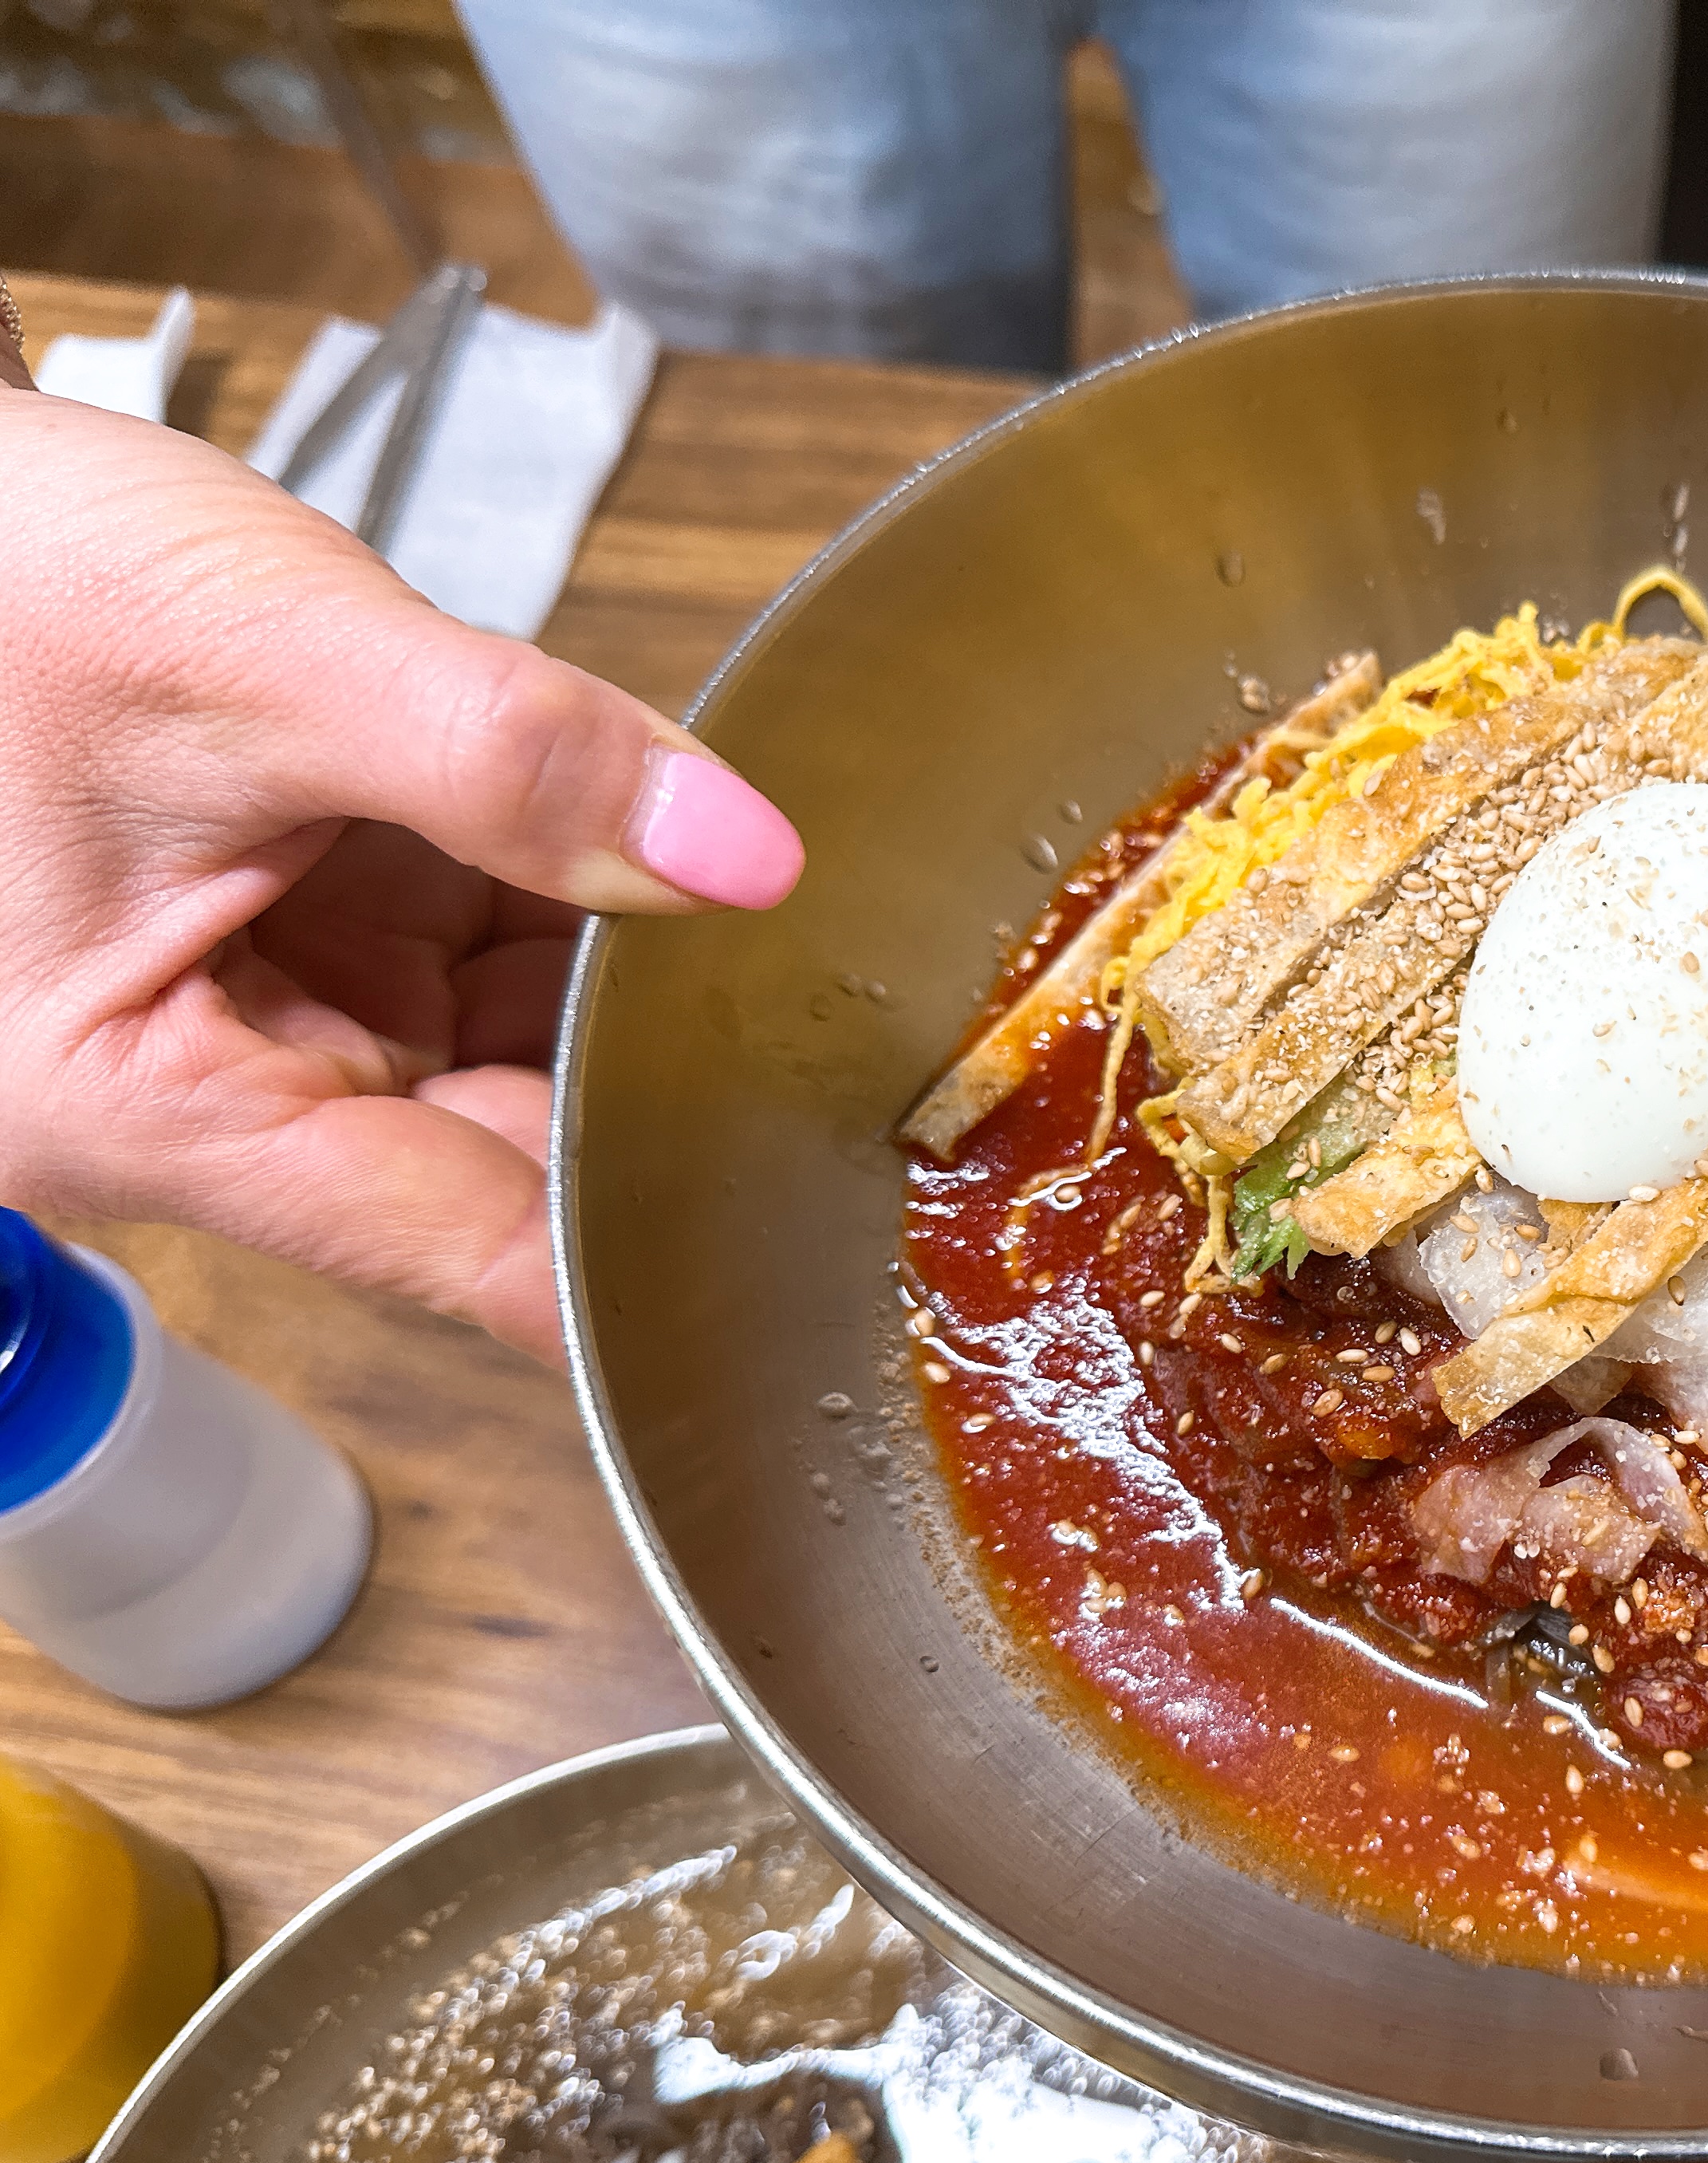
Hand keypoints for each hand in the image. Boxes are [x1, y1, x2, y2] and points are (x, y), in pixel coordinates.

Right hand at [0, 392, 802, 1359]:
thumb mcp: (259, 652)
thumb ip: (506, 758)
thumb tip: (738, 858)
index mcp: (149, 1112)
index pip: (468, 1248)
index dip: (644, 1250)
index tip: (811, 1240)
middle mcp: (214, 1100)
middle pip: (507, 1161)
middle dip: (660, 1096)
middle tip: (843, 1044)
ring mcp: (270, 1020)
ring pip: (514, 1060)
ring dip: (635, 1000)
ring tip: (792, 950)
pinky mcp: (307, 939)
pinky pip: (483, 962)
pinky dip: (581, 916)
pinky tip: (686, 870)